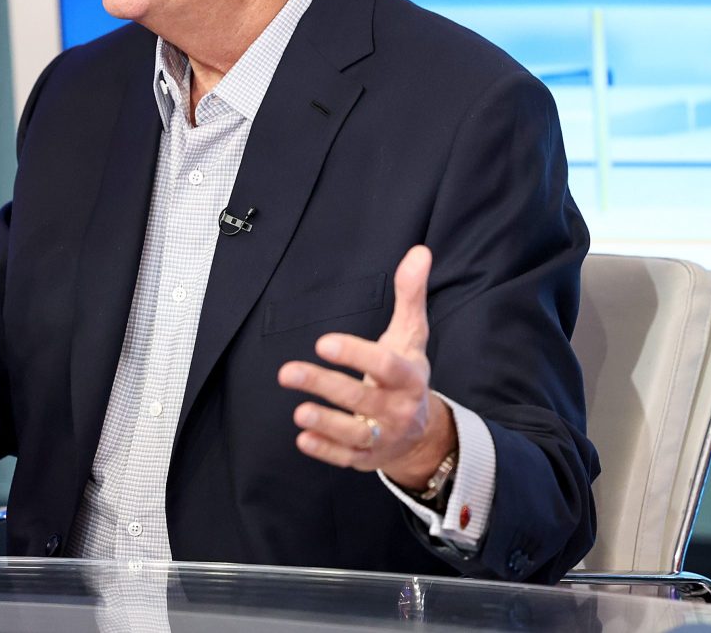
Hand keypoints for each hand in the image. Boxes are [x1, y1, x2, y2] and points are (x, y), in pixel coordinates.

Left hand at [277, 245, 455, 489]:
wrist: (422, 432)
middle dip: (326, 385)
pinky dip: (325, 451)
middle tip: (288, 371)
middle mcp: (398, 409)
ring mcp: (383, 436)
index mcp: (409, 377)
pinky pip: (346, 458)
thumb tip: (419, 251)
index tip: (323, 342)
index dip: (356, 355)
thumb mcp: (411, 335)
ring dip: (327, 422)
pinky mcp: (367, 458)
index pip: (385, 366)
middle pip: (363, 399)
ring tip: (298, 411)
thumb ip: (410, 295)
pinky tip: (302, 439)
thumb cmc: (407, 374)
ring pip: (355, 434)